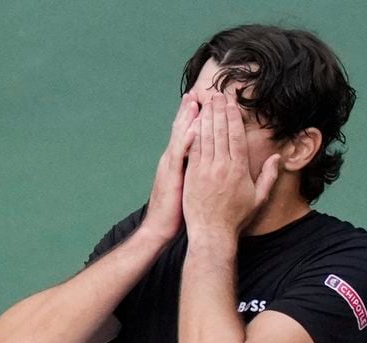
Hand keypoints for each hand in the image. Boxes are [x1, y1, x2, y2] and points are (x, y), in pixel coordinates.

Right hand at [141, 92, 198, 241]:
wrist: (159, 227)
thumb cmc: (177, 210)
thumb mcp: (187, 185)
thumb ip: (194, 169)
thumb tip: (206, 160)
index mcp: (177, 160)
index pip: (187, 133)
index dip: (195, 118)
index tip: (205, 102)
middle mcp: (172, 158)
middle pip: (181, 129)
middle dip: (189, 110)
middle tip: (198, 91)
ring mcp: (170, 166)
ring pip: (179, 137)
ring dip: (186, 119)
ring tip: (194, 101)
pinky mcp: (171, 176)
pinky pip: (179, 156)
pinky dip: (185, 142)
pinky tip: (193, 130)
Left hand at [182, 93, 279, 240]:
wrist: (212, 234)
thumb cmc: (237, 218)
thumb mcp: (259, 198)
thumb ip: (269, 176)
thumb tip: (277, 158)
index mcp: (239, 170)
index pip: (236, 136)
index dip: (233, 117)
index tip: (231, 103)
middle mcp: (222, 167)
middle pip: (220, 132)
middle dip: (219, 111)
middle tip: (217, 94)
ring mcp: (205, 170)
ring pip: (206, 137)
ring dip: (206, 117)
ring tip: (206, 102)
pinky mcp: (191, 175)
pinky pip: (193, 149)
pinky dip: (193, 133)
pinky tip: (193, 122)